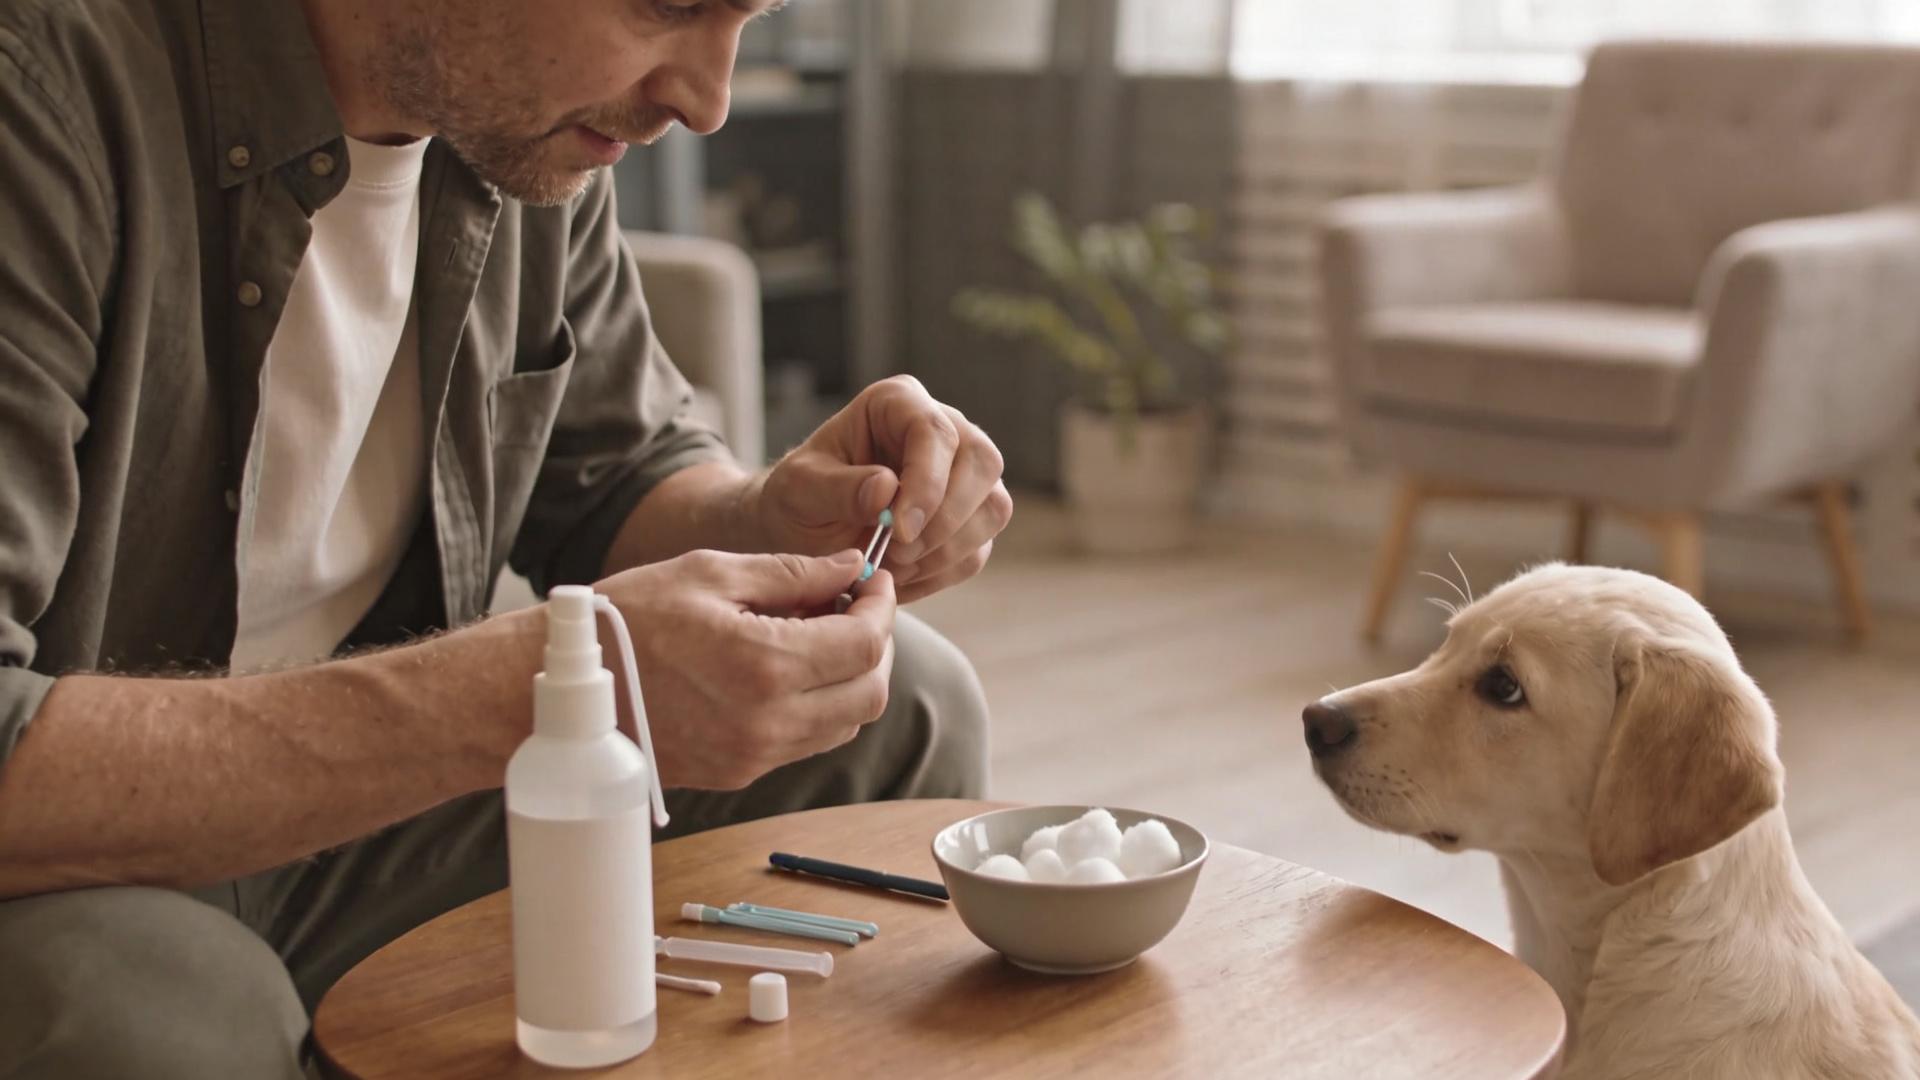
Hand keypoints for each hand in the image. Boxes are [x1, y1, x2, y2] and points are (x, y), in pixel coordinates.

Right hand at [594, 548, 895, 790]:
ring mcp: (754, 756)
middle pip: (870, 693)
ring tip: (823, 634)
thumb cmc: (627, 620)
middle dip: (876, 646)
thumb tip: (852, 568)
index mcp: (764, 665)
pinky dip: (819, 704)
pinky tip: (791, 668)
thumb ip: (792, 574)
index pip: (865, 645)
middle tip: (858, 608)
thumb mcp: (710, 574)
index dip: (881, 609)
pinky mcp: (739, 773)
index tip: (875, 581)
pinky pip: (806, 741)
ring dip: (852, 679)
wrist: (564, 689)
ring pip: (845, 723)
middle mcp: (768, 722)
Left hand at [756, 375, 1012, 602]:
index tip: (899, 529)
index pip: (935, 431)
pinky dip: (943, 571)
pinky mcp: (970, 518)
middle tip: (899, 553)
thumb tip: (886, 487)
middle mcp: (942, 430)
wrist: (806, 532)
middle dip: (946, 519)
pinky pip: (979, 548)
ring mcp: (963, 475)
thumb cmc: (799, 498)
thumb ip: (836, 487)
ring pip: (993, 507)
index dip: (928, 482)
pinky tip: (903, 574)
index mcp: (896, 404)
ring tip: (894, 565)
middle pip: (983, 462)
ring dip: (947, 549)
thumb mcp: (798, 490)